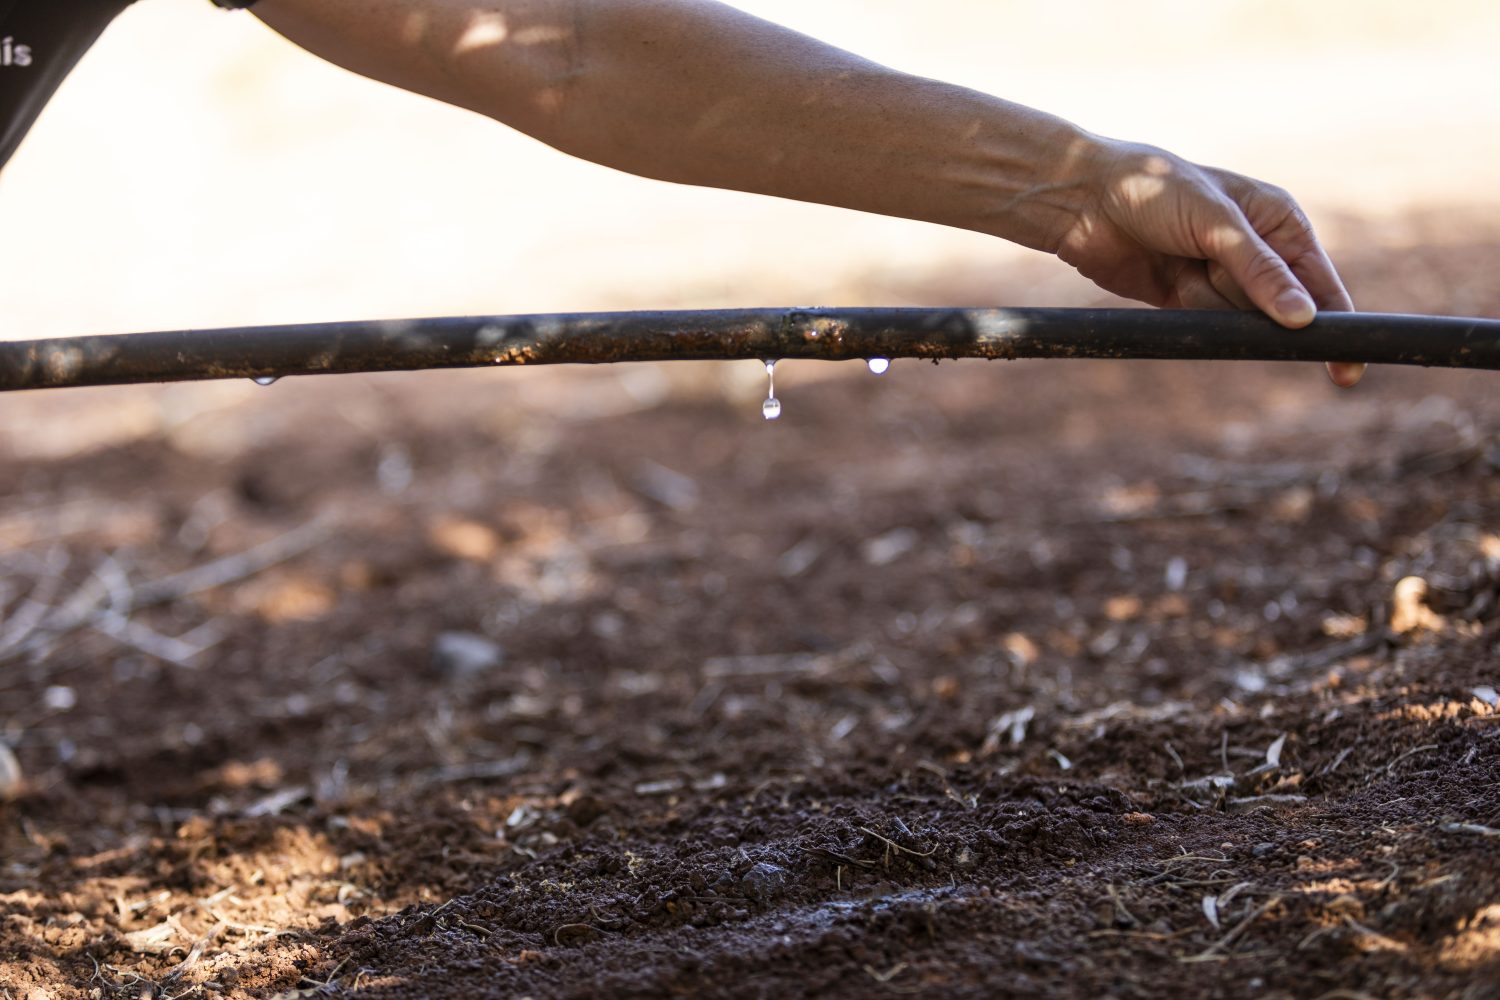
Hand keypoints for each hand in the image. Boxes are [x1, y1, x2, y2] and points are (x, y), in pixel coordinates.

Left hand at [1053, 141, 1362, 387]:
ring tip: (1182, 263)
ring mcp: (1221, 277)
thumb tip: (1303, 319)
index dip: (1336, 325)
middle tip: (1211, 275)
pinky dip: (1190, 310)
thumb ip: (1259, 272)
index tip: (1348, 371)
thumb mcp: (1215, 225)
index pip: (1321, 283)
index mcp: (1280, 221)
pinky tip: (1171, 279)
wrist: (1084, 200)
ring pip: (1238, 320)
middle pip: (1279, 310)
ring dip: (1211, 301)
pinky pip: (1205, 324)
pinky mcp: (1187, 299)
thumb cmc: (1155, 190)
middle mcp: (1258, 251)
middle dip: (1252, 307)